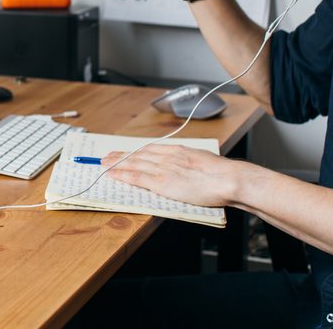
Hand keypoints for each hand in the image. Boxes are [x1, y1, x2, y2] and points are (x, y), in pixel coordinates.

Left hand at [102, 144, 244, 207]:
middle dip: (121, 155)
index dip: (136, 151)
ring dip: (117, 163)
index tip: (126, 151)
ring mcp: (164, 168)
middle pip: (139, 154)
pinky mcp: (162, 182)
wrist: (228, 179)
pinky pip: (136, 176)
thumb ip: (192, 163)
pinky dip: (122, 174)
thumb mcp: (204, 161)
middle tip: (107, 156)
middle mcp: (168, 156)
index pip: (151, 149)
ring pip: (134, 163)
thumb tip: (189, 168)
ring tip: (104, 163)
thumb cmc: (223, 175)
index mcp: (179, 151)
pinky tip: (112, 174)